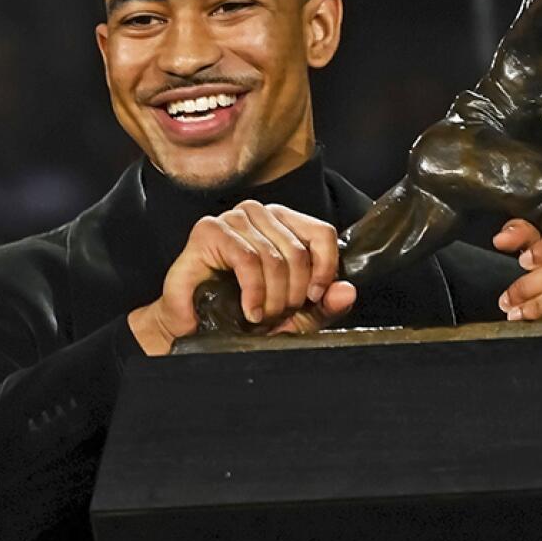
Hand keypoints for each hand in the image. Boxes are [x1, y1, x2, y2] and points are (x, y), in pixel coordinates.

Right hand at [128, 201, 356, 354]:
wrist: (194, 327)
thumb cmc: (240, 314)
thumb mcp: (293, 316)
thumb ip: (323, 305)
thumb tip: (347, 290)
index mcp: (283, 224)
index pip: (321, 233)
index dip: (325, 268)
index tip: (314, 298)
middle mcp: (260, 214)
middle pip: (299, 250)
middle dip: (293, 293)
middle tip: (279, 315)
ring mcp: (233, 219)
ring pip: (275, 257)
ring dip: (273, 297)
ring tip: (262, 316)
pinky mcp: (209, 230)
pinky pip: (248, 259)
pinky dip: (254, 292)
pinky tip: (250, 311)